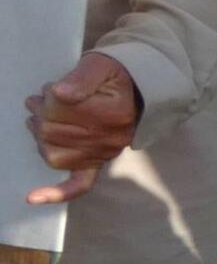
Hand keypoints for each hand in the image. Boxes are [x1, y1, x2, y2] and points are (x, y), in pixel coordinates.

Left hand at [23, 52, 139, 203]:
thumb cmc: (115, 77)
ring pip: (54, 153)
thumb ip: (82, 77)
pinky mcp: (97, 164)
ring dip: (39, 136)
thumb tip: (60, 93)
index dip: (48, 98)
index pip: (62, 109)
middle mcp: (111, 139)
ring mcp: (104, 154)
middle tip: (39, 100)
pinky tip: (33, 197)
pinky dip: (57, 192)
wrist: (137, 92)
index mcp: (114, 113)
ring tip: (39, 118)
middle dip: (40, 114)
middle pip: (54, 132)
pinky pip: (79, 184)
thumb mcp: (100, 66)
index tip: (50, 88)